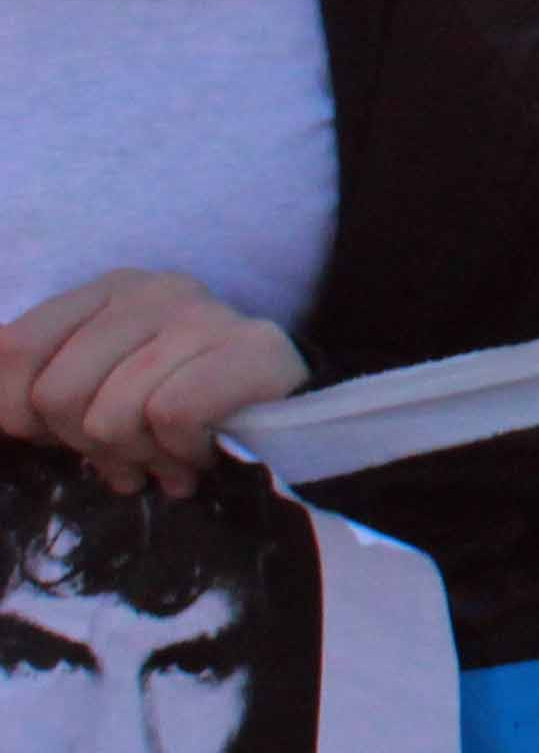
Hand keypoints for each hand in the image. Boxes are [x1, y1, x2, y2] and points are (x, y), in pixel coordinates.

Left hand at [0, 271, 306, 495]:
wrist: (297, 410)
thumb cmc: (178, 402)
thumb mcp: (97, 387)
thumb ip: (39, 388)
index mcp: (107, 290)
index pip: (13, 349)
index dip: (15, 412)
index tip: (55, 438)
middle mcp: (153, 290)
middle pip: (56, 393)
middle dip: (83, 445)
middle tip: (123, 458)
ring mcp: (204, 317)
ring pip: (111, 416)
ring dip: (136, 459)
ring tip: (163, 462)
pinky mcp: (248, 350)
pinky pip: (171, 418)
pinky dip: (178, 452)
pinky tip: (197, 454)